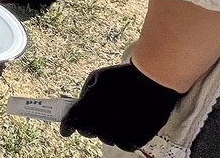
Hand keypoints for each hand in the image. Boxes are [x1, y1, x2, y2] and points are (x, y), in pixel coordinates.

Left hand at [61, 62, 182, 151]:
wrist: (154, 81)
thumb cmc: (123, 76)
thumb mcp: (97, 77)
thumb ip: (86, 93)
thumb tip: (81, 104)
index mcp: (88, 108)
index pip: (71, 123)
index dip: (67, 127)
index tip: (66, 130)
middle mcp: (101, 125)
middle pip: (87, 132)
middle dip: (88, 125)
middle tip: (95, 116)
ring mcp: (119, 134)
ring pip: (106, 139)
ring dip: (107, 131)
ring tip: (116, 116)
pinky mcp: (135, 140)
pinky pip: (124, 143)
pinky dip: (124, 136)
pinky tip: (128, 123)